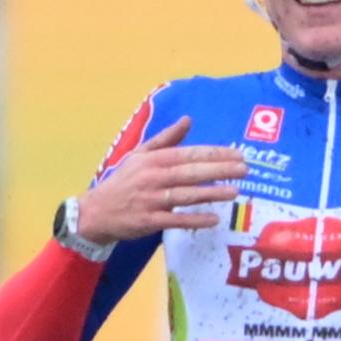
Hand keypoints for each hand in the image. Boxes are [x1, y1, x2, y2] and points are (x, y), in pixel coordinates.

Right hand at [76, 117, 247, 241]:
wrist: (96, 211)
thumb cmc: (123, 182)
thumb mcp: (140, 155)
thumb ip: (166, 138)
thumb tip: (188, 120)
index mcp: (153, 159)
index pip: (189, 153)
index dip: (214, 153)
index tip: (237, 154)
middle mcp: (153, 177)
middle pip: (191, 172)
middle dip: (219, 170)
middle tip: (244, 169)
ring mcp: (151, 200)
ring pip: (186, 195)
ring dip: (211, 193)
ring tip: (235, 191)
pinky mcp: (149, 220)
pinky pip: (176, 220)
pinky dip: (194, 220)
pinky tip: (213, 219)